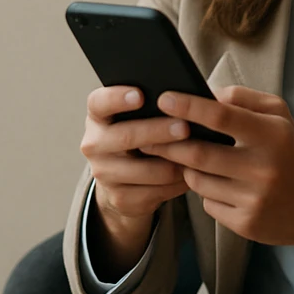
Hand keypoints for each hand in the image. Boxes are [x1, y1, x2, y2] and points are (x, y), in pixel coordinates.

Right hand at [80, 85, 191, 274]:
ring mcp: (104, 174)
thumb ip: (152, 106)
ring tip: (199, 152)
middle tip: (185, 127)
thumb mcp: (136, 117)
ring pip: (147, 169)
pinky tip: (191, 173)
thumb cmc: (139, 135)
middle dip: (158, 131)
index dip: (117, 98)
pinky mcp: (120, 198)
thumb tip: (186, 98)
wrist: (121, 180)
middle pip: (126, 137)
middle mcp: (94, 144)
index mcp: (97, 117)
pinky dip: (178, 182)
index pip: (99, 103)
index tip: (141, 95)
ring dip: (176, 161)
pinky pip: (157, 191)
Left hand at [142, 85, 293, 292]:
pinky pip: (208, 204)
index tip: (163, 98)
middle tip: (147, 135)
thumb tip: (203, 92)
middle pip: (197, 154)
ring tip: (188, 159)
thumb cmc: (292, 152)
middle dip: (167, 144)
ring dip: (186, 169)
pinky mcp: (246, 224)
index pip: (221, 116)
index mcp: (271, 135)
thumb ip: (242, 98)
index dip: (188, 106)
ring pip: (197, 181)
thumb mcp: (279, 116)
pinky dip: (205, 192)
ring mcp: (253, 200)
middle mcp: (262, 169)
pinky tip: (217, 186)